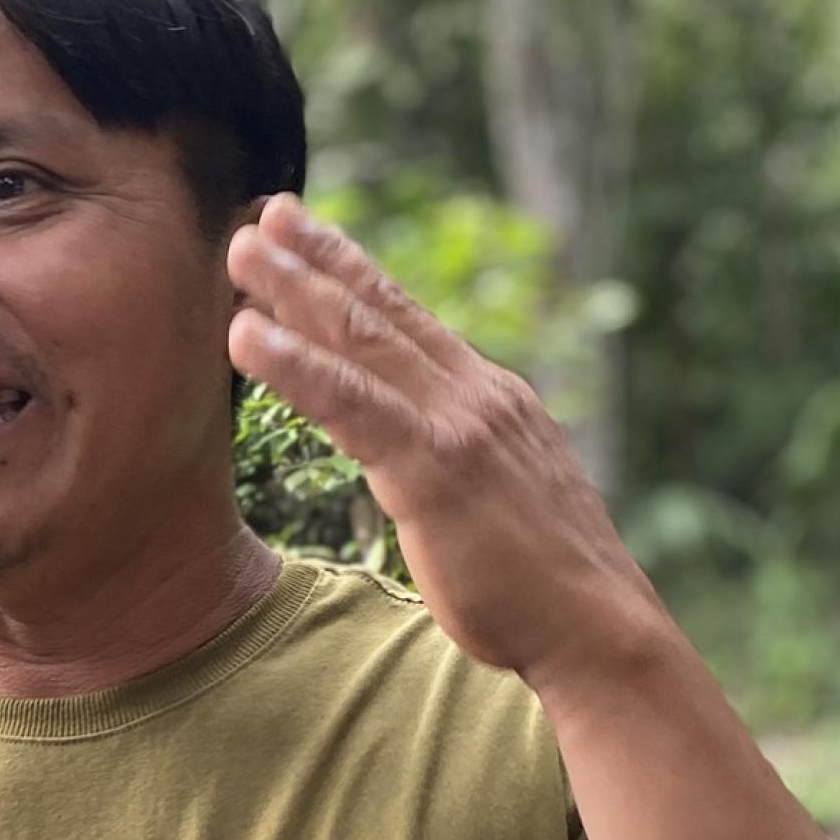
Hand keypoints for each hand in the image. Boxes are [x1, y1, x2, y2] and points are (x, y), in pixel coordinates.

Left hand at [225, 194, 667, 692]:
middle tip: (260, 211)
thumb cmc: (545, 584)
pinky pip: (352, 404)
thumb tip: (425, 448)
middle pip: (381, 311)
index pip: (410, 320)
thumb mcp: (501, 495)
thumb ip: (462, 456)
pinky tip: (245, 337)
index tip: (303, 231)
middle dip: (316, 257)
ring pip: (362, 340)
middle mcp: (476, 395)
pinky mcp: (435, 469)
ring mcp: (458, 426)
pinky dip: (296, 364)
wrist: (599, 629)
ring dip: (296, 289)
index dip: (353, 271)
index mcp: (489, 399)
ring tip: (240, 248)